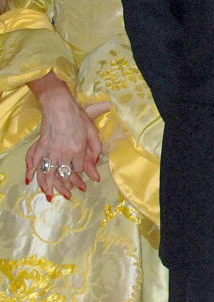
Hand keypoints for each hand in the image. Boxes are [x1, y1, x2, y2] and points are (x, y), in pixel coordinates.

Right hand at [25, 73, 101, 199]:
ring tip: (50, 197)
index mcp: (78, 150)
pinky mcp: (40, 146)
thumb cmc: (78, 117)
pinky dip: (30, 172)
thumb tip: (96, 171)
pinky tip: (29, 181)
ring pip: (48, 173)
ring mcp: (50, 150)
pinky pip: (34, 162)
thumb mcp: (92, 133)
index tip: (81, 177)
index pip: (79, 169)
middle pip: (64, 176)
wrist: (59, 104)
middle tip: (68, 195)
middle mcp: (63, 153)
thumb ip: (95, 152)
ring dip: (49, 187)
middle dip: (66, 187)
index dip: (80, 174)